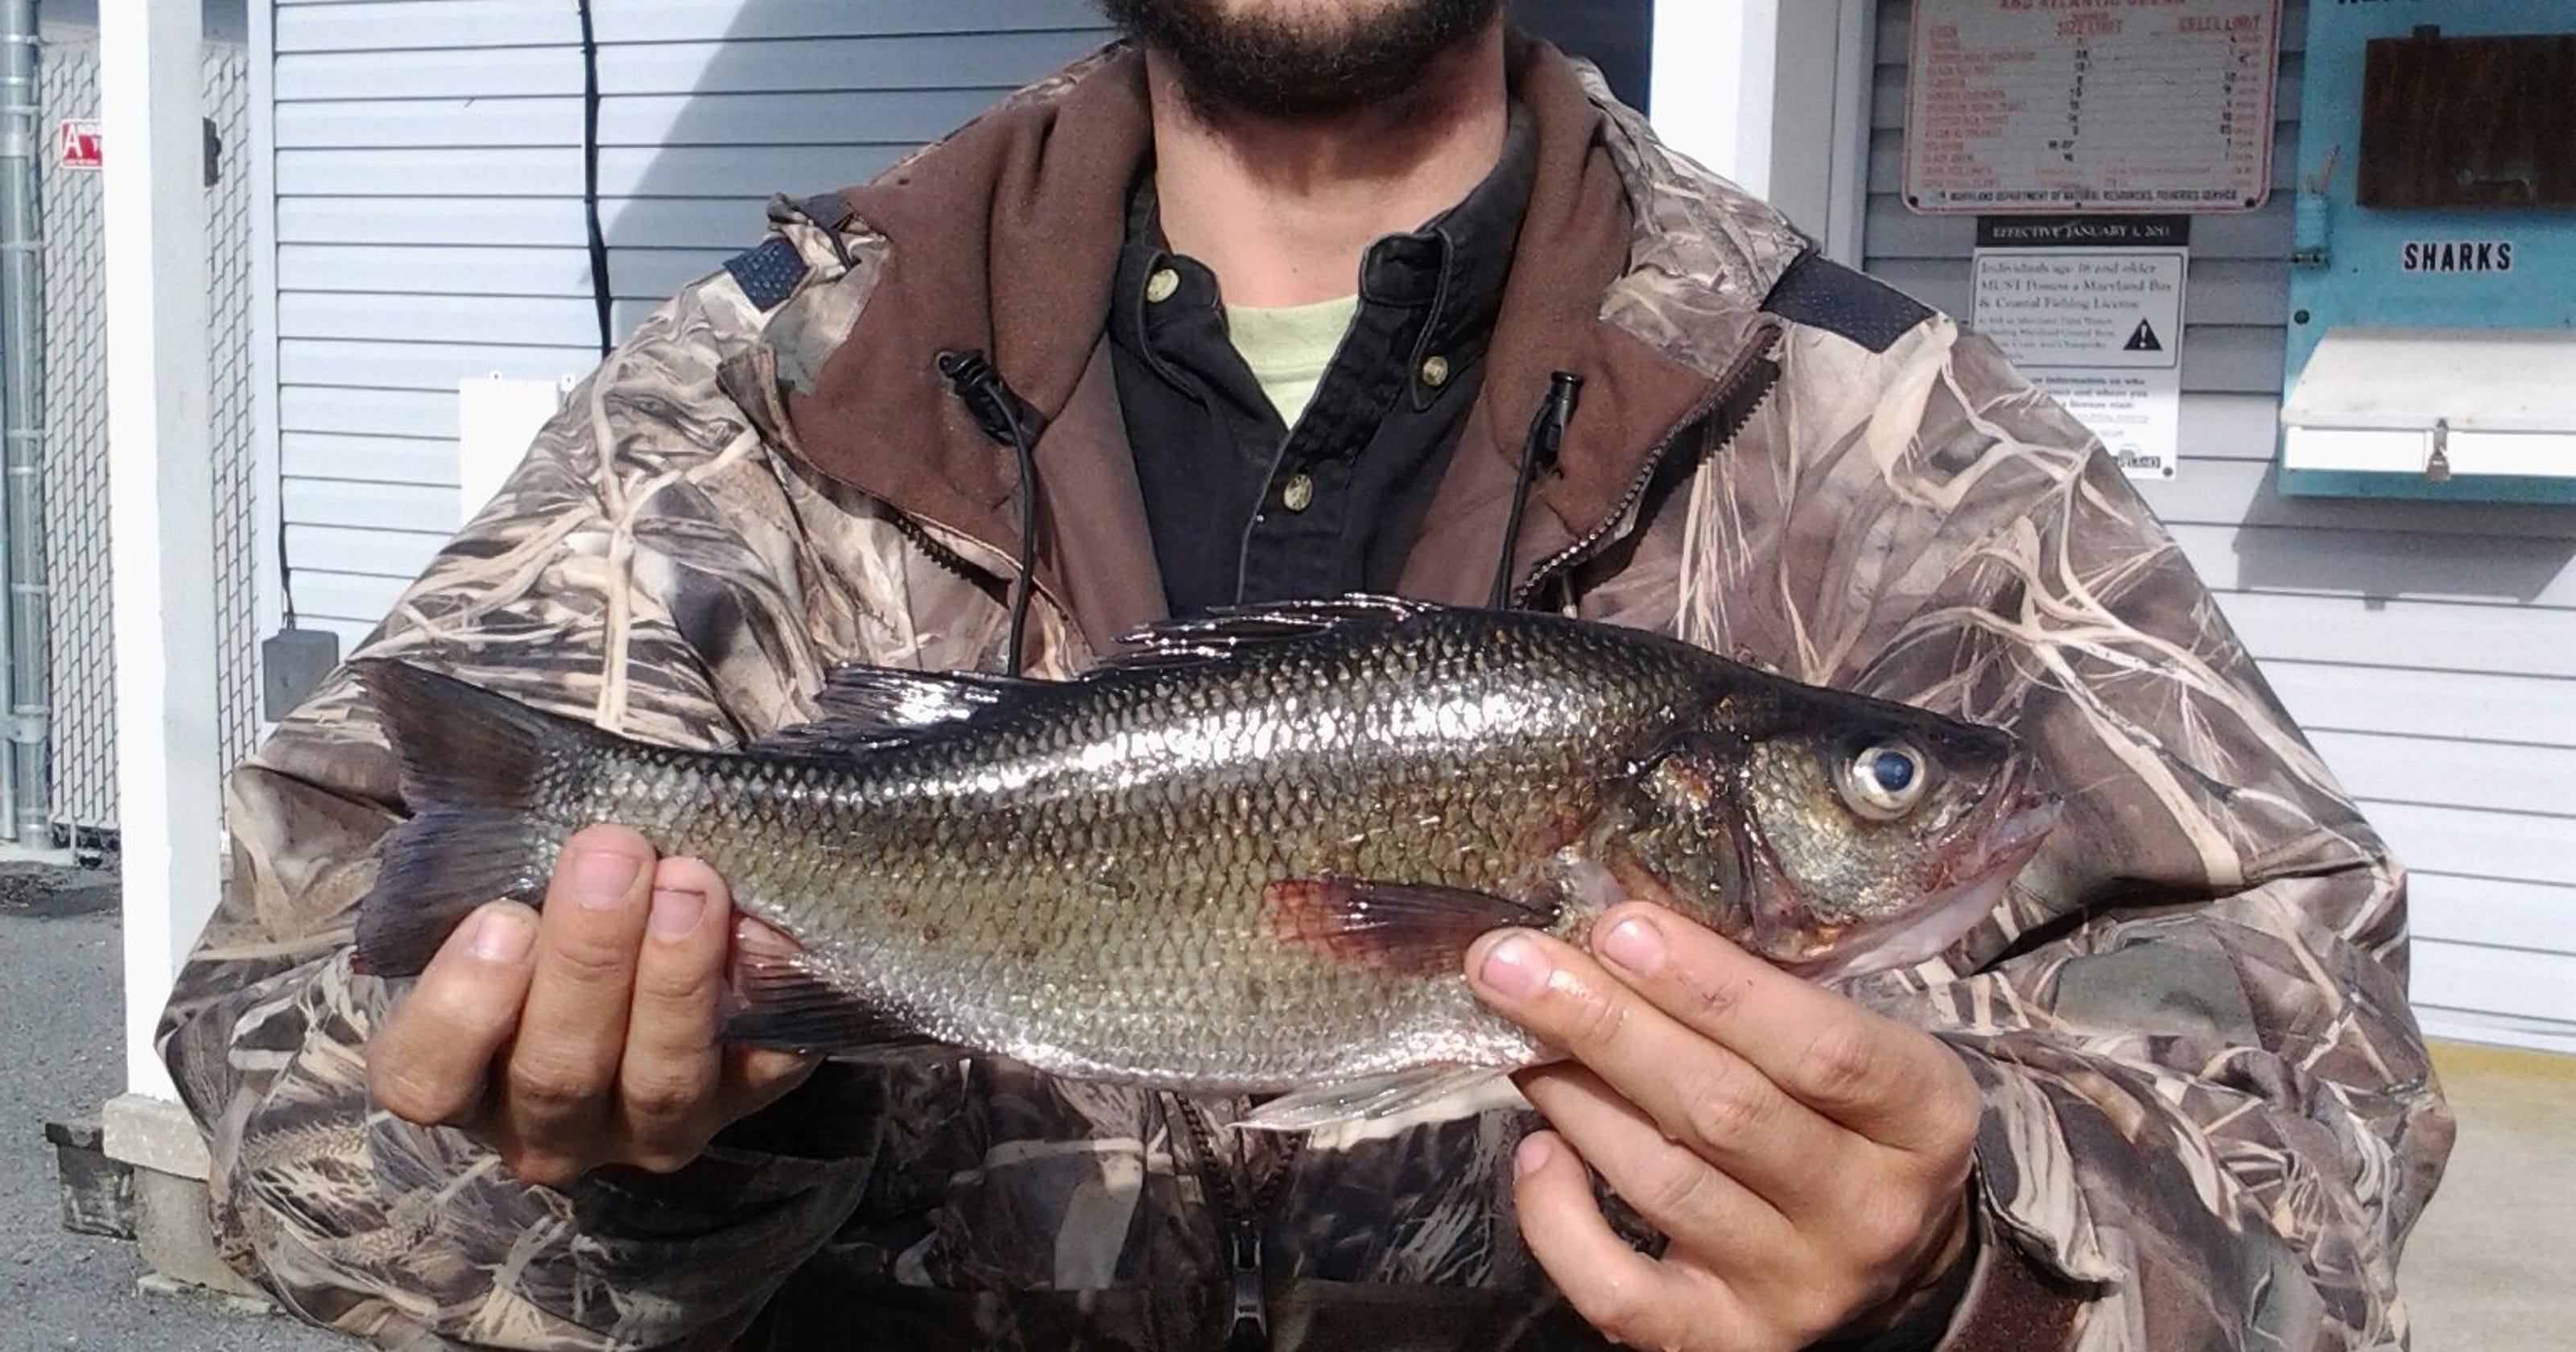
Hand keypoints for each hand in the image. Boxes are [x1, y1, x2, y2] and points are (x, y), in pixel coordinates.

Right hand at [366, 824, 816, 1185]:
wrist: (656, 924)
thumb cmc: (554, 896)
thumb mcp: (510, 876)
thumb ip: (500, 842)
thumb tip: (483, 747)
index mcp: (465, 1075)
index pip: (427, 1076)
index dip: (463, 1006)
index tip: (502, 916)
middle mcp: (550, 1125)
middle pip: (557, 1072)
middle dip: (589, 959)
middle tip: (617, 852)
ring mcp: (648, 1128)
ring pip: (659, 1084)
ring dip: (676, 977)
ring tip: (692, 883)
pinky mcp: (742, 1106)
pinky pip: (761, 1070)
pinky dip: (768, 1002)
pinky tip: (771, 936)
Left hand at [1466, 903, 1979, 1351]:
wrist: (1886, 1254)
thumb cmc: (1843, 1111)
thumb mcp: (1850, 1039)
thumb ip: (1760, 994)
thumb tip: (1612, 931)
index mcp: (1922, 1117)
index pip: (1818, 1048)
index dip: (1711, 986)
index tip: (1617, 927)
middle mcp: (1870, 1211)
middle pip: (1722, 1111)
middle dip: (1606, 1025)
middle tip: (1513, 963)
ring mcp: (1798, 1286)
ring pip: (1661, 1184)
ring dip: (1573, 1098)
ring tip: (1518, 1032)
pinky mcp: (1726, 1341)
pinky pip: (1620, 1289)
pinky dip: (1559, 1219)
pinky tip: (1537, 1152)